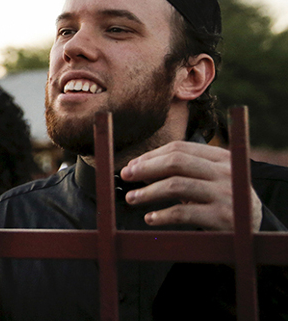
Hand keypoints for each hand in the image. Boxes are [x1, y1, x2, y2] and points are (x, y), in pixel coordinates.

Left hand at [120, 141, 261, 230]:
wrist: (253, 231)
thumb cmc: (221, 201)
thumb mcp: (208, 179)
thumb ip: (181, 170)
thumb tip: (137, 168)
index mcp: (221, 157)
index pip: (179, 148)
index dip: (151, 155)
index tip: (132, 165)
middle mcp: (225, 172)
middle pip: (176, 162)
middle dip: (146, 168)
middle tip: (126, 176)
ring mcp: (225, 194)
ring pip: (176, 185)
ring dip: (148, 192)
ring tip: (132, 198)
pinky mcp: (223, 217)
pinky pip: (183, 213)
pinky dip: (162, 215)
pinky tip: (150, 218)